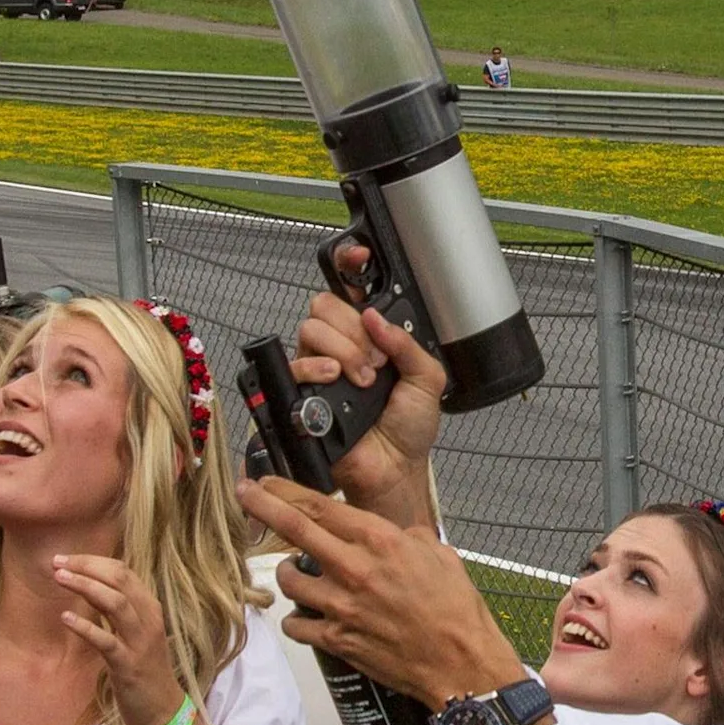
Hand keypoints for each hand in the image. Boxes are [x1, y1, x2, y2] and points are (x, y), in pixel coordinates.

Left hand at [47, 552, 184, 724]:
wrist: (162, 710)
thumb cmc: (144, 669)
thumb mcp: (134, 632)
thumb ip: (117, 609)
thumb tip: (90, 585)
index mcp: (149, 607)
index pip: (122, 571)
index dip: (92, 561)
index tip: (66, 558)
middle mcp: (148, 619)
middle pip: (119, 579)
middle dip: (86, 567)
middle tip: (57, 562)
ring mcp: (140, 642)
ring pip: (116, 602)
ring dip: (85, 586)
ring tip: (59, 578)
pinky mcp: (128, 665)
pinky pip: (106, 641)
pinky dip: (85, 627)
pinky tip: (65, 618)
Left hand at [242, 477, 524, 707]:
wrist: (461, 663)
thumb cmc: (456, 609)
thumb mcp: (438, 554)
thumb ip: (406, 537)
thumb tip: (394, 533)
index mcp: (379, 540)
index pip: (320, 506)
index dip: (284, 491)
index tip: (264, 482)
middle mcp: (354, 568)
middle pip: (293, 529)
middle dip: (261, 507)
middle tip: (242, 495)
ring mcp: (341, 606)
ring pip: (287, 581)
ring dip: (286, 574)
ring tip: (295, 574)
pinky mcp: (337, 641)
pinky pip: (296, 625)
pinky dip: (296, 619)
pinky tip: (306, 616)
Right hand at [291, 245, 448, 527]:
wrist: (394, 469)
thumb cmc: (409, 430)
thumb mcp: (428, 378)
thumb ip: (407, 342)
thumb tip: (375, 316)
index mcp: (372, 337)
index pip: (351, 290)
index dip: (349, 263)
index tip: (360, 254)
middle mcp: (343, 347)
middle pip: (325, 306)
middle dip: (352, 327)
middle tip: (373, 358)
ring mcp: (321, 369)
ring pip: (310, 330)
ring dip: (341, 351)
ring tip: (362, 379)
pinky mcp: (303, 393)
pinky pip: (295, 365)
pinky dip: (317, 367)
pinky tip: (337, 379)